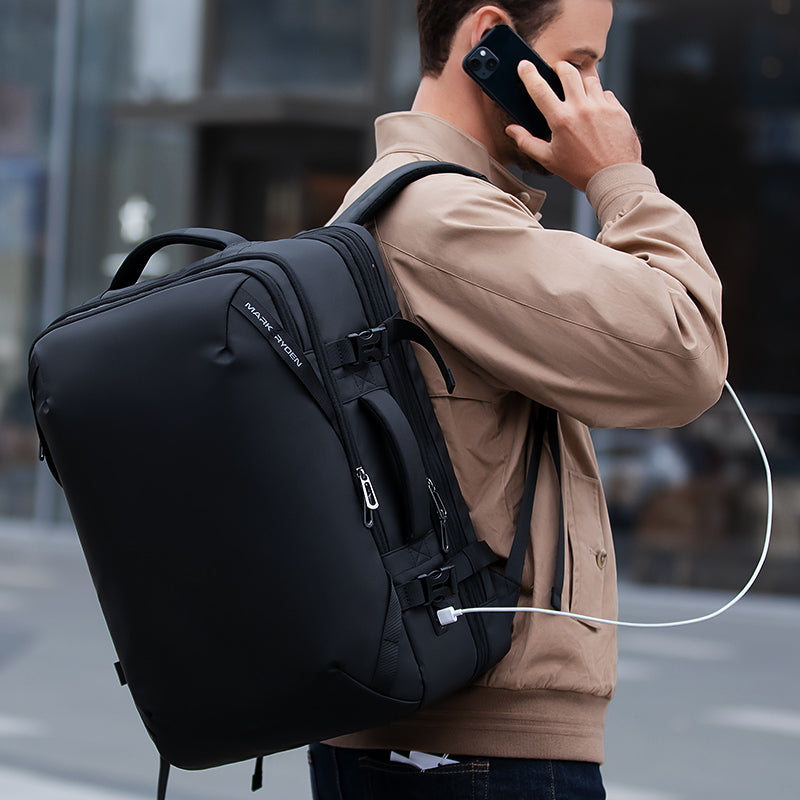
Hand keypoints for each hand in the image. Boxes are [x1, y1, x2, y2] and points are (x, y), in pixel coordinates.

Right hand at [506, 61, 641, 191]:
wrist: (614, 177)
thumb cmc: (581, 171)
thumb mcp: (549, 159)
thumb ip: (527, 142)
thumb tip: (512, 131)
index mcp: (561, 120)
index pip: (539, 89)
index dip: (529, 74)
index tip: (524, 66)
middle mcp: (581, 108)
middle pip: (568, 71)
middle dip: (559, 68)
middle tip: (557, 72)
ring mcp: (601, 106)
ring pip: (589, 79)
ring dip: (581, 82)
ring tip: (578, 95)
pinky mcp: (617, 109)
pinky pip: (606, 93)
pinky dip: (599, 97)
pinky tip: (596, 110)